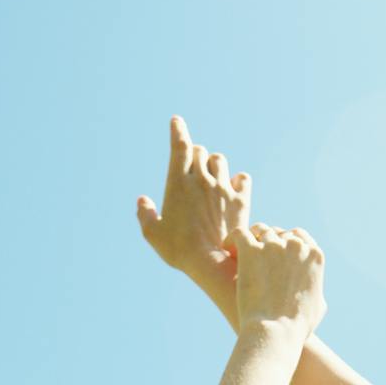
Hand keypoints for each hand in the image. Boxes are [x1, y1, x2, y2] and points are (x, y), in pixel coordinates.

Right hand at [135, 115, 252, 318]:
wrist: (210, 263)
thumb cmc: (178, 250)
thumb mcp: (153, 234)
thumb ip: (145, 214)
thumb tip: (142, 201)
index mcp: (178, 183)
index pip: (180, 146)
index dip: (178, 130)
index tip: (177, 121)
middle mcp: (202, 180)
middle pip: (201, 151)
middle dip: (195, 155)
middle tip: (193, 168)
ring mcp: (223, 188)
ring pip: (220, 160)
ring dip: (215, 165)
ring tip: (212, 178)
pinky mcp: (240, 200)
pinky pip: (243, 178)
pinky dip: (238, 180)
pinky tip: (233, 188)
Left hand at [227, 222, 324, 336]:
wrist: (276, 330)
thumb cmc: (297, 326)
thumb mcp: (318, 306)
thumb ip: (315, 288)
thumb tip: (314, 289)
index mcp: (314, 255)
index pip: (299, 236)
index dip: (285, 242)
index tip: (275, 251)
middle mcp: (296, 246)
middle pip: (278, 232)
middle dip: (267, 242)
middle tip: (256, 255)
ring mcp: (273, 246)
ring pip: (259, 230)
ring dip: (251, 240)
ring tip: (240, 253)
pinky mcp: (251, 250)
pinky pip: (240, 233)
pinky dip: (233, 239)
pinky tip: (229, 249)